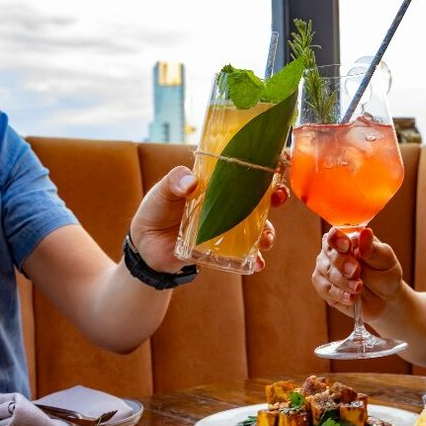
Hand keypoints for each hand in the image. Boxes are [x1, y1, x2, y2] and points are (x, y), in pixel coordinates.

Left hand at [130, 167, 288, 273]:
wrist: (146, 246)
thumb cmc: (156, 211)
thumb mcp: (162, 192)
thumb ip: (173, 182)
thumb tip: (191, 181)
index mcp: (216, 183)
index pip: (245, 170)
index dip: (265, 167)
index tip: (279, 162)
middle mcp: (228, 204)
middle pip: (260, 198)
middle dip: (276, 197)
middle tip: (279, 197)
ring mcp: (229, 227)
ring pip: (258, 227)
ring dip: (268, 232)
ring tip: (267, 239)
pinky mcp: (225, 249)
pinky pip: (246, 254)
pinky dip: (255, 259)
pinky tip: (256, 263)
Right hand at [312, 227, 403, 319]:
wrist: (384, 300)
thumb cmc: (385, 274)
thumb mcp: (385, 260)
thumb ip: (373, 248)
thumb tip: (365, 232)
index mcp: (348, 238)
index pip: (336, 234)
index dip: (338, 239)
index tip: (347, 246)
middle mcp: (333, 251)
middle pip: (329, 253)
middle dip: (343, 263)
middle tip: (356, 272)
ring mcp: (326, 269)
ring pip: (326, 272)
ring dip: (343, 281)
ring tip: (359, 288)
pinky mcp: (324, 287)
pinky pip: (325, 289)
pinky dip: (339, 294)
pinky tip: (351, 298)